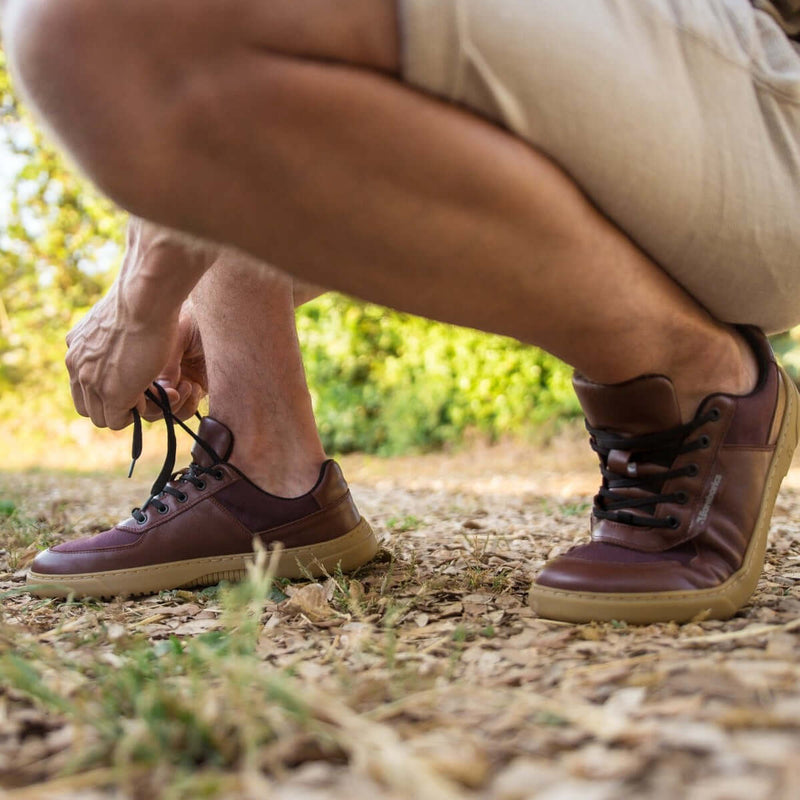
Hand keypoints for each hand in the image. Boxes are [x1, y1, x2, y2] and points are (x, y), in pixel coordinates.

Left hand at [65, 219, 214, 428]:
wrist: (145, 296)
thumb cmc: (143, 295)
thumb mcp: (121, 312)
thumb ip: (116, 330)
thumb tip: (131, 325)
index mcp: (77, 345)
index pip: (83, 383)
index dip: (107, 389)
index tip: (133, 382)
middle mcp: (76, 364)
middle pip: (88, 406)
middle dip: (115, 407)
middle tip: (144, 394)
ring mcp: (91, 381)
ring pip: (102, 417)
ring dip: (128, 412)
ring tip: (152, 395)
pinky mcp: (112, 394)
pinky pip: (119, 421)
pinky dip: (137, 414)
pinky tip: (156, 395)